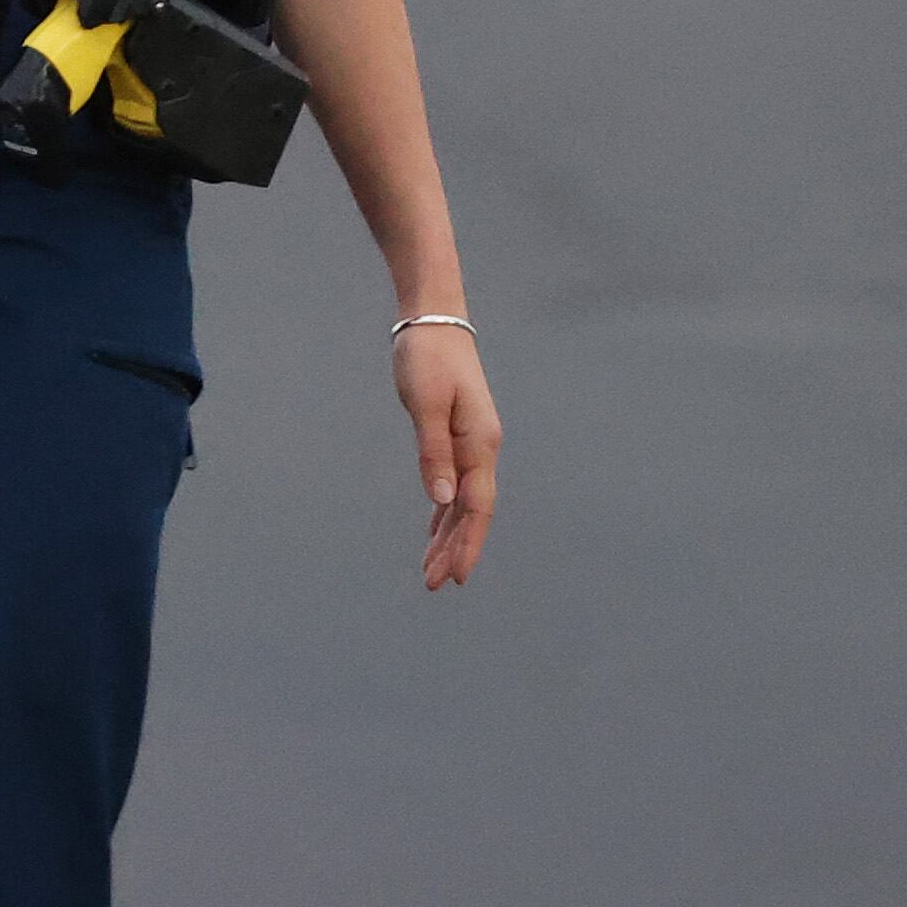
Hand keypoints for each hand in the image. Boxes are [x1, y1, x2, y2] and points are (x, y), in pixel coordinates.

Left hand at [395, 322, 502, 588]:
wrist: (434, 321)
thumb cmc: (427, 359)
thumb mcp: (424, 405)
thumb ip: (433, 453)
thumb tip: (443, 500)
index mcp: (480, 444)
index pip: (476, 507)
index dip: (467, 544)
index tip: (455, 577)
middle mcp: (482, 448)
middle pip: (472, 512)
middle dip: (455, 549)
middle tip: (435, 584)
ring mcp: (472, 443)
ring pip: (463, 502)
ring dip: (449, 535)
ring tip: (432, 569)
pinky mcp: (458, 435)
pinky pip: (455, 484)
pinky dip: (444, 510)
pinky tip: (434, 530)